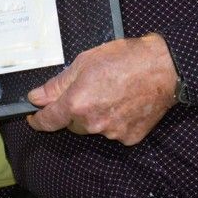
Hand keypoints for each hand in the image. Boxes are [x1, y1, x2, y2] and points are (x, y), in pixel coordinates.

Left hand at [26, 33, 178, 145]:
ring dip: (95, 116)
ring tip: (112, 93)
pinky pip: (113, 132)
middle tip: (88, 90)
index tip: (34, 118)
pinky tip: (124, 103)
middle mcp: (92, 123)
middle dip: (73, 111)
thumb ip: (57, 84)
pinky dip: (114, 121)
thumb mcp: (84, 62)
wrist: (163, 67)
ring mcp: (112, 133)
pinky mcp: (129, 137)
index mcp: (77, 103)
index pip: (49, 121)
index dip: (38, 120)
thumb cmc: (125, 59)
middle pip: (72, 124)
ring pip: (93, 128)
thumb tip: (37, 97)